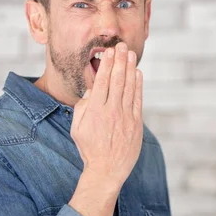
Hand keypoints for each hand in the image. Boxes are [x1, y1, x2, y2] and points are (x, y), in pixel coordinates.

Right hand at [71, 42, 143, 187]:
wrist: (107, 170)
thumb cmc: (89, 149)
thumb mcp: (77, 128)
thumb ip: (82, 107)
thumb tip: (92, 89)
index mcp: (94, 111)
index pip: (102, 81)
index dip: (107, 64)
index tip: (109, 52)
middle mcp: (111, 111)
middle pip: (116, 80)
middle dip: (119, 60)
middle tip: (122, 45)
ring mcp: (125, 117)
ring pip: (129, 87)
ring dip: (130, 68)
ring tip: (131, 54)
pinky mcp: (136, 123)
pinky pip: (138, 100)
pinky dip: (138, 85)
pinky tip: (137, 73)